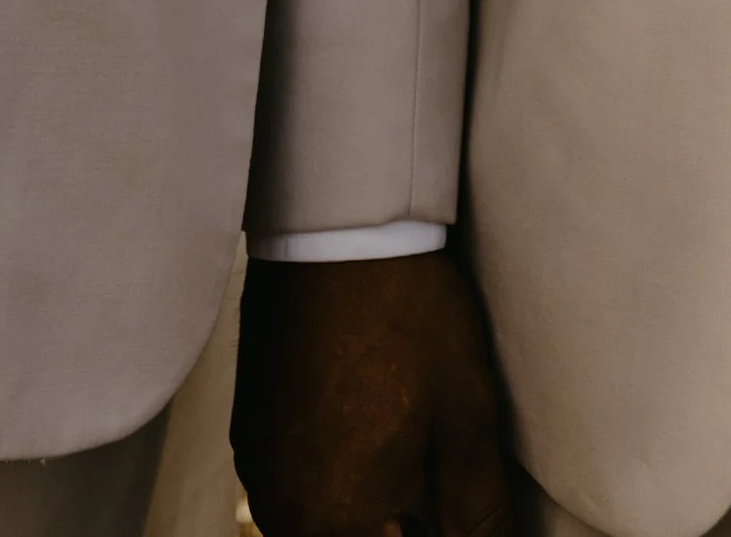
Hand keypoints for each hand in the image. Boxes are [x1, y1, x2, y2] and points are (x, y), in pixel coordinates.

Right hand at [234, 253, 512, 536]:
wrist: (336, 225)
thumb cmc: (408, 319)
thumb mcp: (464, 422)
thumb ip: (479, 517)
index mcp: (335, 521)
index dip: (441, 534)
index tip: (459, 510)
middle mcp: (283, 509)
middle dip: (401, 528)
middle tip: (443, 497)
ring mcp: (260, 469)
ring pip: (322, 527)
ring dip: (371, 516)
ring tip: (418, 482)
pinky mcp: (252, 433)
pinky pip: (297, 492)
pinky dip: (338, 491)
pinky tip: (379, 448)